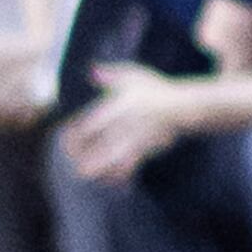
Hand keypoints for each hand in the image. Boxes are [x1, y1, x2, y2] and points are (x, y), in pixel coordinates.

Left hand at [61, 64, 186, 180]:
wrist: (185, 105)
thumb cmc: (156, 89)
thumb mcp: (133, 75)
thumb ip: (110, 75)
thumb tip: (91, 70)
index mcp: (115, 108)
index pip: (86, 127)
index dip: (72, 138)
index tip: (66, 141)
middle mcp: (122, 126)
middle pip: (94, 149)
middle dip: (80, 159)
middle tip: (75, 161)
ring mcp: (133, 140)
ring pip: (109, 163)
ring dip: (97, 170)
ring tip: (89, 173)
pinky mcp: (145, 151)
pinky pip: (127, 169)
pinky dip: (118, 177)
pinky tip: (112, 180)